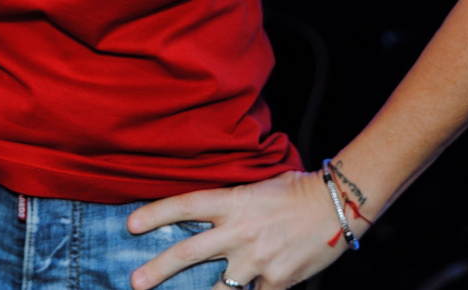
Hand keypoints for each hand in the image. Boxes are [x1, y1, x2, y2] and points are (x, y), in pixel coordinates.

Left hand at [127, 170, 356, 289]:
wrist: (337, 205)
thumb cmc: (296, 191)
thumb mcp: (256, 187)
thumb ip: (229, 204)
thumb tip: (203, 216)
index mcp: (233, 202)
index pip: (185, 206)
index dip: (155, 214)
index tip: (130, 225)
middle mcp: (239, 232)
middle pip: (188, 252)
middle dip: (157, 269)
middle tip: (134, 282)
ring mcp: (257, 259)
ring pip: (217, 288)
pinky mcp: (277, 280)